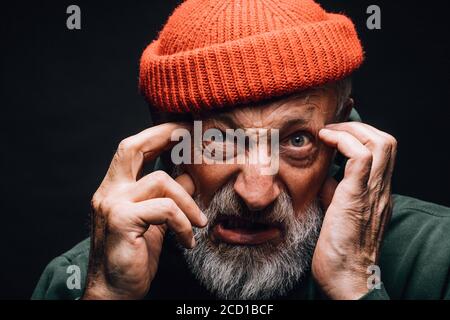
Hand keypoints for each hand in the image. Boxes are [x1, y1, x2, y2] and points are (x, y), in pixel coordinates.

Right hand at [82, 123, 207, 299]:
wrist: (116, 292)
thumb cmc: (136, 256)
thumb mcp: (158, 221)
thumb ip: (170, 197)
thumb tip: (191, 176)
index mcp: (116, 188)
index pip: (133, 149)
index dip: (158, 134)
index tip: (184, 130)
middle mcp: (109, 191)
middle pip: (131, 146)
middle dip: (165, 135)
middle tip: (193, 136)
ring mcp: (112, 204)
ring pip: (161, 181)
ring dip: (188, 201)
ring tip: (199, 223)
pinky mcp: (121, 220)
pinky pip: (165, 209)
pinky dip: (183, 223)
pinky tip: (187, 241)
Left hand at [312, 122, 396, 299]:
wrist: (345, 278)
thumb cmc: (339, 249)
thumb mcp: (338, 212)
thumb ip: (335, 192)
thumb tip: (324, 174)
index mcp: (377, 192)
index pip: (382, 151)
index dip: (362, 134)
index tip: (337, 132)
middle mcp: (381, 189)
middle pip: (386, 141)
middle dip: (359, 126)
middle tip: (333, 129)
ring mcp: (372, 192)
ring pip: (380, 143)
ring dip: (352, 130)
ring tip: (329, 133)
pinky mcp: (357, 197)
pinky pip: (360, 157)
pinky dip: (343, 142)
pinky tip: (325, 142)